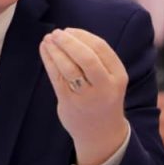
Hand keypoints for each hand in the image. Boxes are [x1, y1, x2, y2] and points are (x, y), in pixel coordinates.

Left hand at [39, 28, 128, 164]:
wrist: (102, 134)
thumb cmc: (103, 98)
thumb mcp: (110, 79)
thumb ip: (97, 60)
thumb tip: (70, 34)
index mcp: (119, 77)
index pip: (101, 49)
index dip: (83, 36)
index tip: (69, 30)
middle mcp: (105, 87)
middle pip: (86, 58)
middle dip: (69, 42)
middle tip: (56, 33)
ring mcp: (87, 97)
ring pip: (69, 68)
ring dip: (55, 50)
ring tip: (47, 40)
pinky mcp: (69, 103)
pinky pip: (57, 78)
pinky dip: (49, 61)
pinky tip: (44, 51)